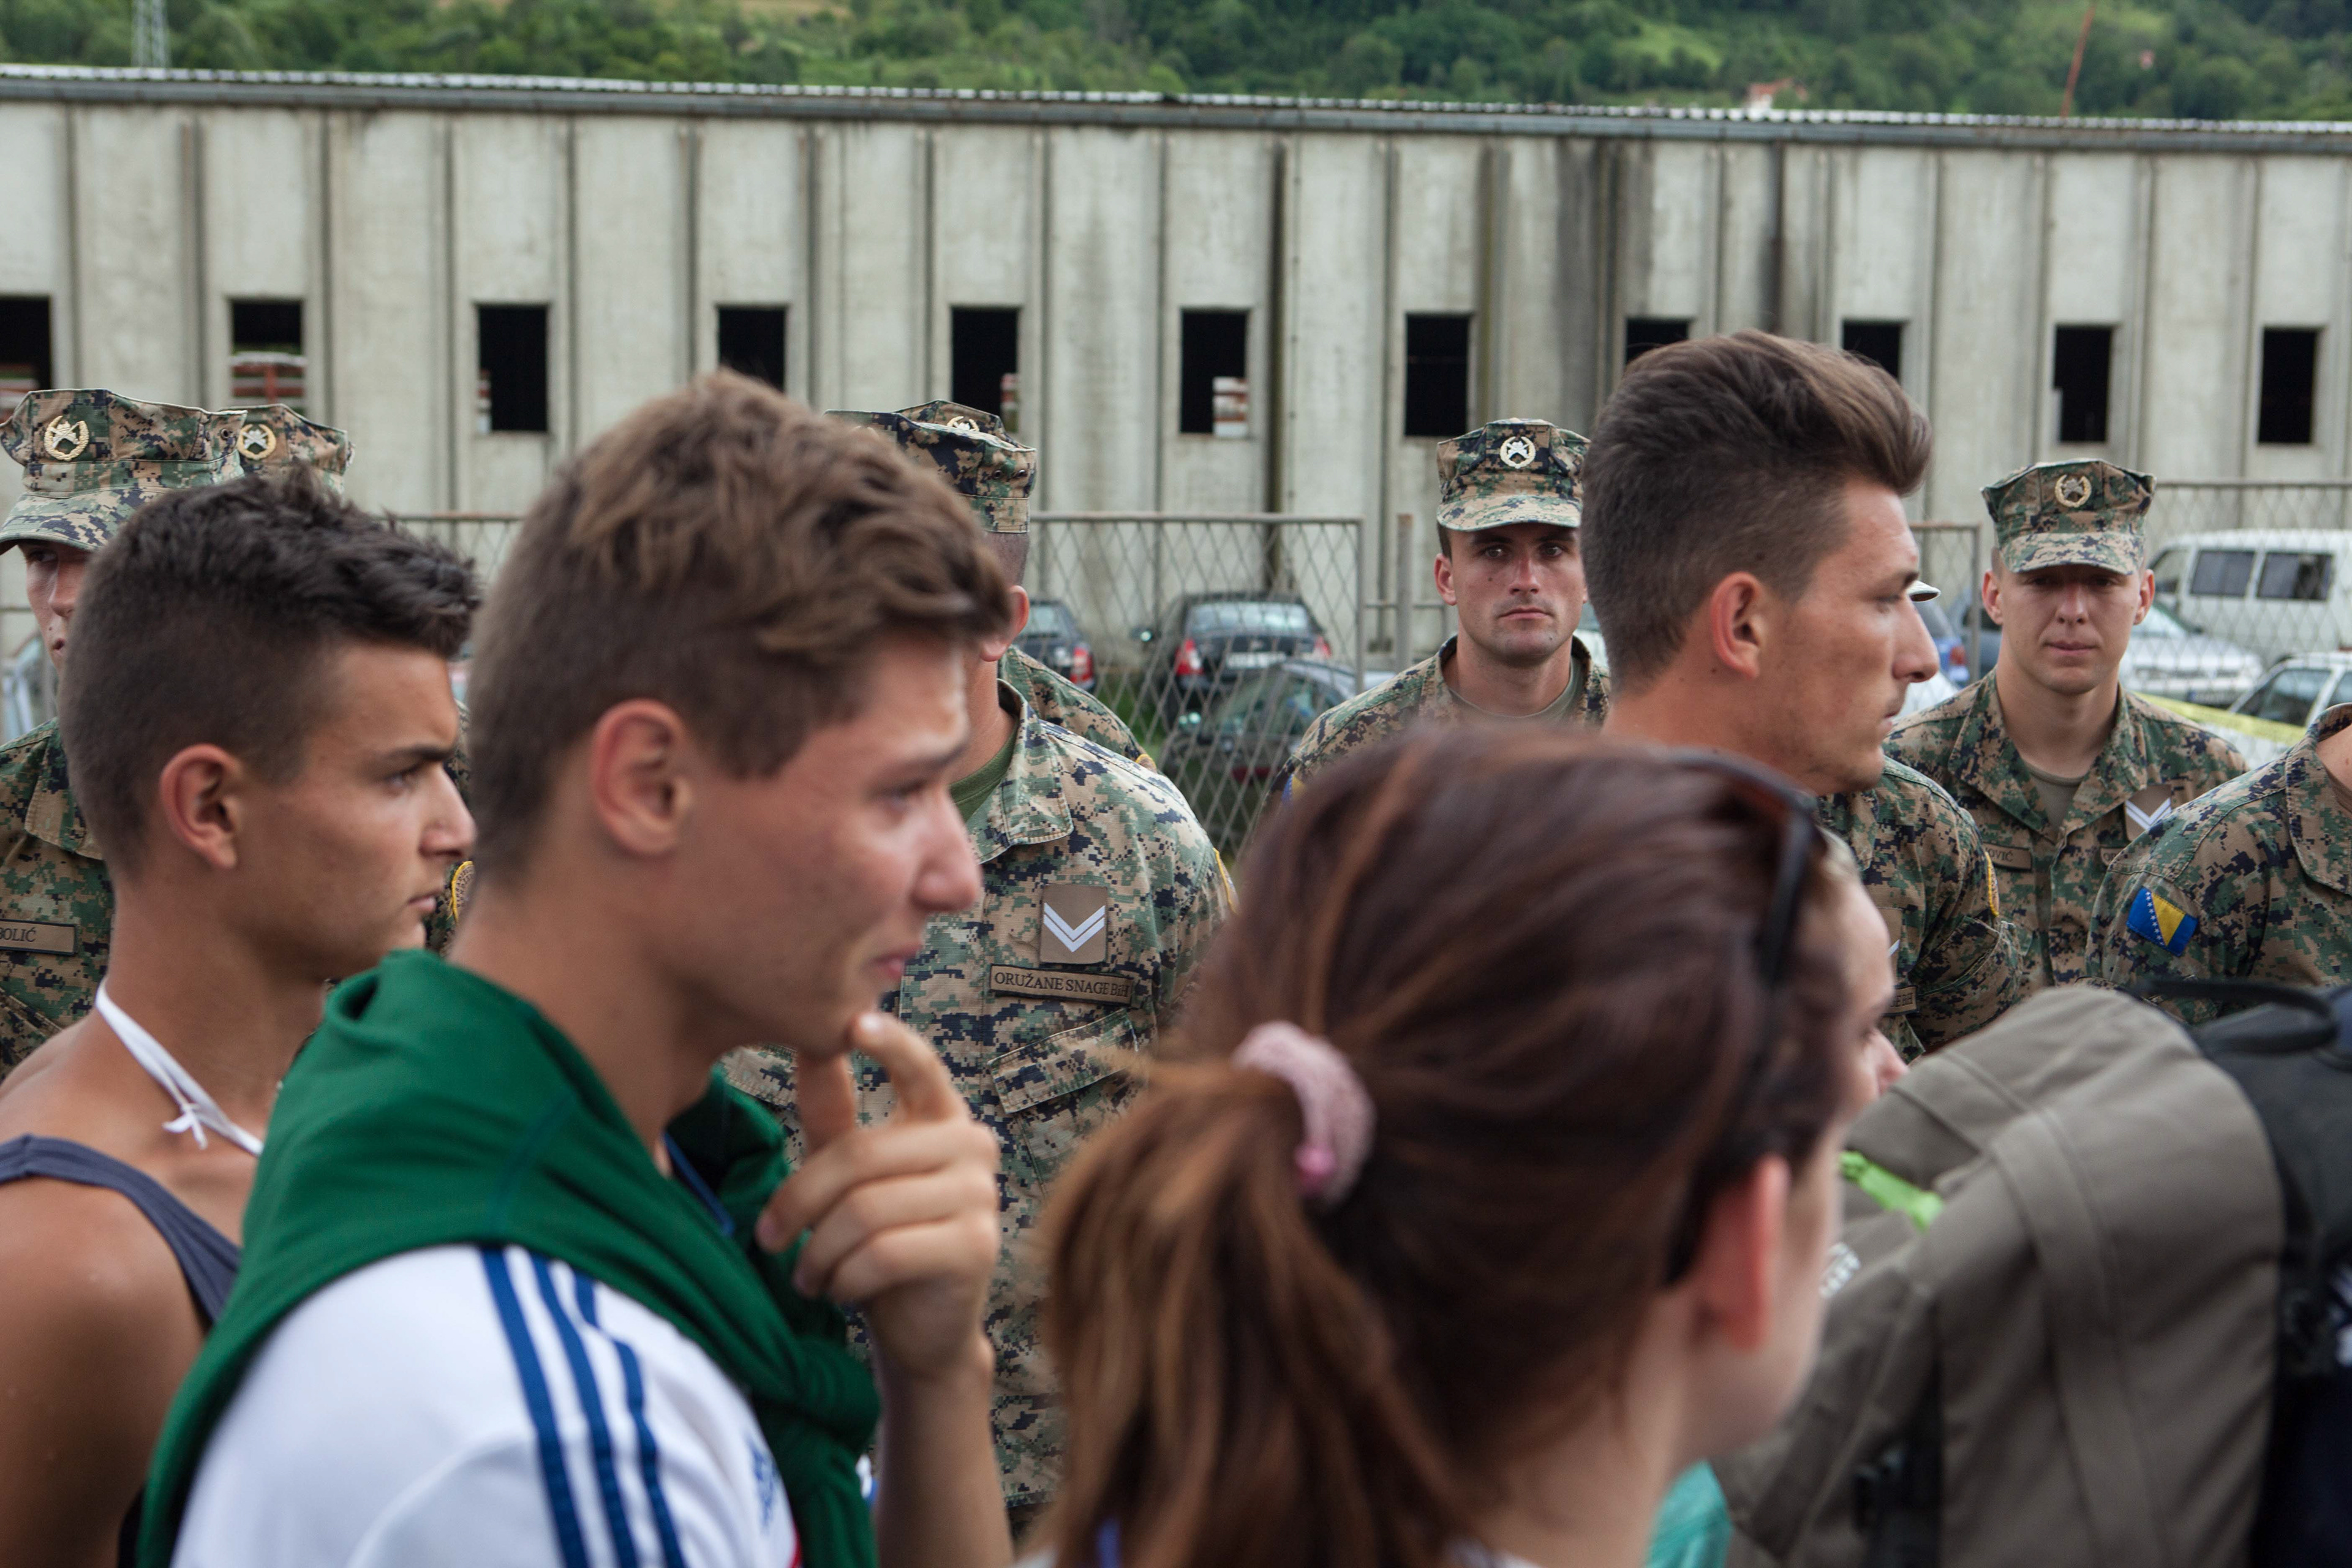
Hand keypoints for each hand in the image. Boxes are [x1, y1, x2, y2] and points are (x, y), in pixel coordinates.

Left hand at [756, 1011, 1001, 1382]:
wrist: (921, 1328)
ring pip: (865, 1210)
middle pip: (859, 1156)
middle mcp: (972, 1145)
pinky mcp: (975, 1247)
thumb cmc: (881, 1238)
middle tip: (768, 1237)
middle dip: (799, 1202)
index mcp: (942, 1117)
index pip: (920, 1067)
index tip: (855, 1023)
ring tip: (806, 1275)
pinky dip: (844, 1278)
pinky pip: (884, 1253)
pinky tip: (839, 1290)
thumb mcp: (851, 1170)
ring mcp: (980, 1195)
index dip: (890, 1042)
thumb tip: (812, 1040)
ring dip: (818, 1251)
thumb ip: (835, 1108)